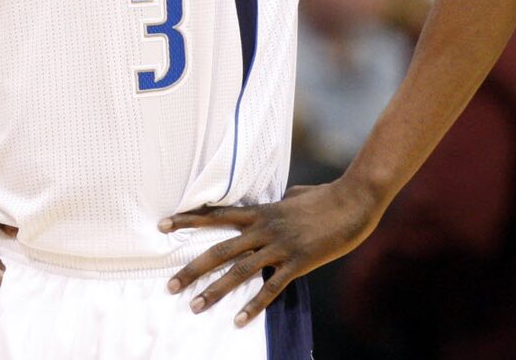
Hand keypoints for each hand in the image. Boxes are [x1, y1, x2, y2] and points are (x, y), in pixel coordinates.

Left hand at [159, 179, 381, 325]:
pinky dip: (254, 305)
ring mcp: (280, 246)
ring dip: (215, 290)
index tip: (162, 225)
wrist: (352, 201)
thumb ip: (279, 202)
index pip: (216, 215)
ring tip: (194, 306)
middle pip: (219, 249)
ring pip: (238, 270)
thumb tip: (278, 201)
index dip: (188, 220)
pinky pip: (270, 287)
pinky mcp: (298, 262)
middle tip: (169, 285)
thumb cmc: (325, 196)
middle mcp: (264, 229)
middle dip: (193, 268)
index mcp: (260, 211)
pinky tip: (239, 321)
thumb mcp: (294, 195)